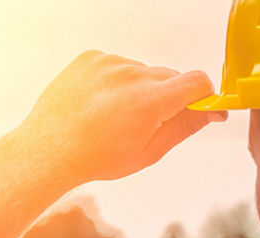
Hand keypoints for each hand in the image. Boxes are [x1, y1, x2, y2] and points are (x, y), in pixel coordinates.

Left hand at [11, 51, 225, 187]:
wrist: (48, 150)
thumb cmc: (95, 158)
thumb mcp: (147, 152)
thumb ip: (183, 127)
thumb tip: (211, 112)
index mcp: (150, 101)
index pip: (198, 81)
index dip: (204, 95)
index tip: (201, 107)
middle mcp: (131, 74)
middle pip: (169, 77)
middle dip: (168, 97)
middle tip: (145, 123)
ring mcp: (109, 62)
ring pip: (141, 71)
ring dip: (138, 89)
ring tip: (113, 117)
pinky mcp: (91, 58)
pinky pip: (116, 65)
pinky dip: (114, 81)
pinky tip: (98, 105)